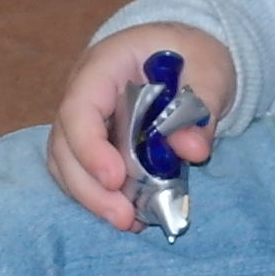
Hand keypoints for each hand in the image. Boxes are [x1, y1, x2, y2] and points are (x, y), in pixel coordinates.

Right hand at [49, 24, 229, 231]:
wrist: (189, 52)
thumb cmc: (194, 54)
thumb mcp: (210, 70)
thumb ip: (201, 107)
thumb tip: (192, 151)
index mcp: (104, 66)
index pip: (79, 108)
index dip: (90, 148)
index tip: (115, 180)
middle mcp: (84, 93)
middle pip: (64, 144)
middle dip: (88, 187)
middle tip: (123, 217)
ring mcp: (85, 120)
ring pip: (66, 164)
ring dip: (91, 198)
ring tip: (129, 222)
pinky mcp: (96, 143)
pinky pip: (83, 173)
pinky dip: (102, 197)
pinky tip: (133, 215)